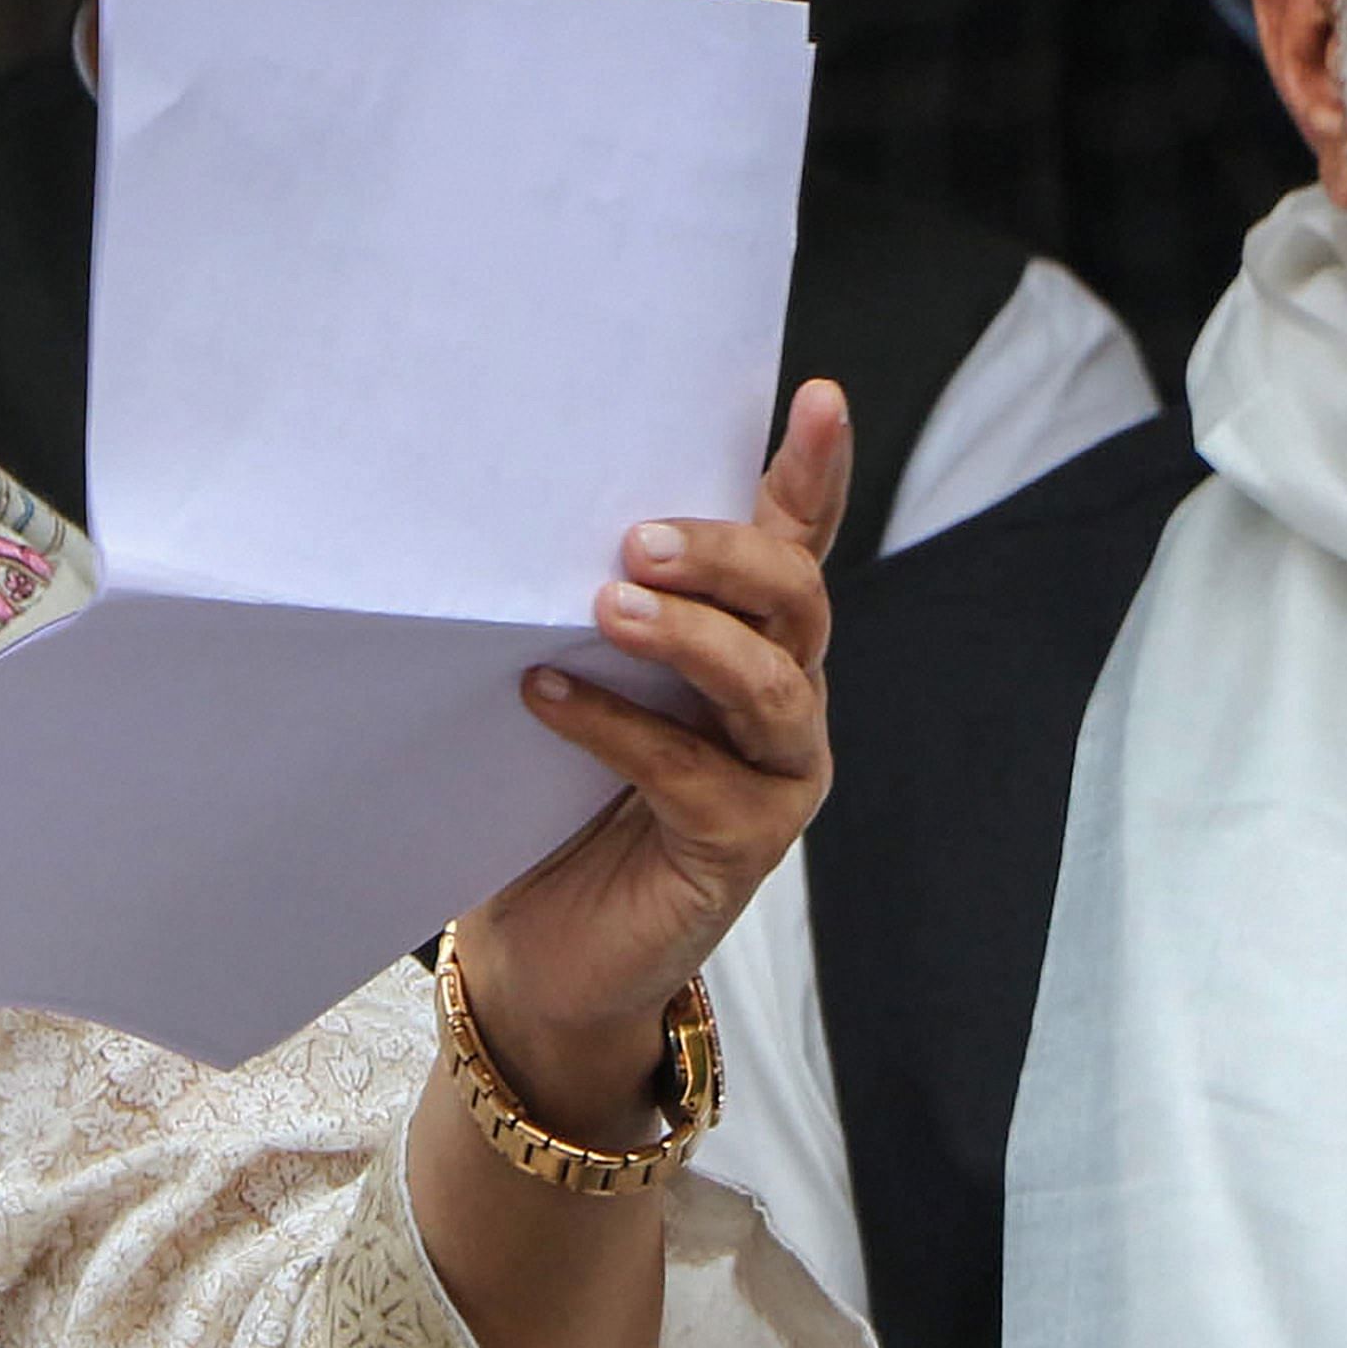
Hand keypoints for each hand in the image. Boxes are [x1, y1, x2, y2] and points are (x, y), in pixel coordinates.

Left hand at [451, 379, 846, 1139]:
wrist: (543, 950)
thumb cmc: (554, 798)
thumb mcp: (573, 677)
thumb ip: (586, 610)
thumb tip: (526, 513)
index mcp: (750, 640)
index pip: (796, 541)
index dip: (815, 472)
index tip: (819, 397)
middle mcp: (783, 698)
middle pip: (795, 600)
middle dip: (728, 555)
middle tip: (639, 538)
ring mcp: (775, 775)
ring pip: (771, 685)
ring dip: (692, 637)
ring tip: (609, 606)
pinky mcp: (742, 845)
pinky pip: (696, 773)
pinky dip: (619, 727)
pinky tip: (547, 697)